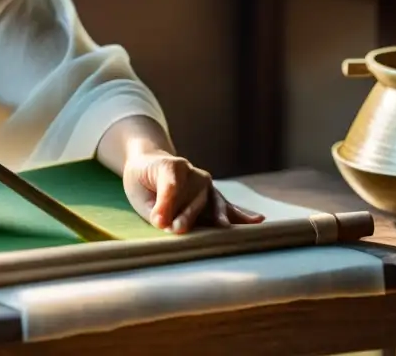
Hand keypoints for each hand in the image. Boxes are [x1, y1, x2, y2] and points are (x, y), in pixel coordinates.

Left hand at [123, 150, 264, 233]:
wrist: (152, 164)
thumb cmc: (143, 180)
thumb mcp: (138, 192)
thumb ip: (153, 207)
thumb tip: (166, 225)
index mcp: (169, 165)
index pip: (170, 185)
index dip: (165, 203)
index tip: (158, 221)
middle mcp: (191, 172)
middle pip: (192, 197)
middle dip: (187, 215)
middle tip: (178, 230)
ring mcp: (204, 183)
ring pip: (212, 203)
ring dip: (215, 217)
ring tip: (223, 226)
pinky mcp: (212, 194)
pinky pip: (226, 206)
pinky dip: (240, 214)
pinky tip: (257, 220)